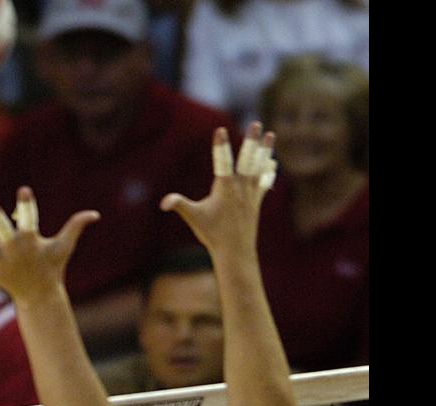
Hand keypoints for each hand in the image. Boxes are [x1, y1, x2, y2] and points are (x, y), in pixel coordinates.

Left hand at [0, 187, 99, 304]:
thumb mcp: (63, 246)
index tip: (23, 190)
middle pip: (4, 230)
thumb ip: (76, 227)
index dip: (26, 203)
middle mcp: (12, 247)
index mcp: (30, 239)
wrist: (38, 295)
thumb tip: (95, 214)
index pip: (29, 217)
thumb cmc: (51, 267)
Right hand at [159, 123, 276, 255]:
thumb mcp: (193, 217)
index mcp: (225, 188)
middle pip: (248, 159)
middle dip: (252, 141)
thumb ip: (179, 205)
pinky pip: (264, 182)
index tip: (220, 129)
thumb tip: (163, 203)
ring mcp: (250, 194)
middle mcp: (240, 188)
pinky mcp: (256, 201)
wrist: (236, 252)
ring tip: (271, 134)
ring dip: (265, 150)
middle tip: (257, 124)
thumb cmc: (213, 234)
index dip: (220, 145)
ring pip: (259, 167)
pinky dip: (268, 171)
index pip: (221, 162)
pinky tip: (272, 162)